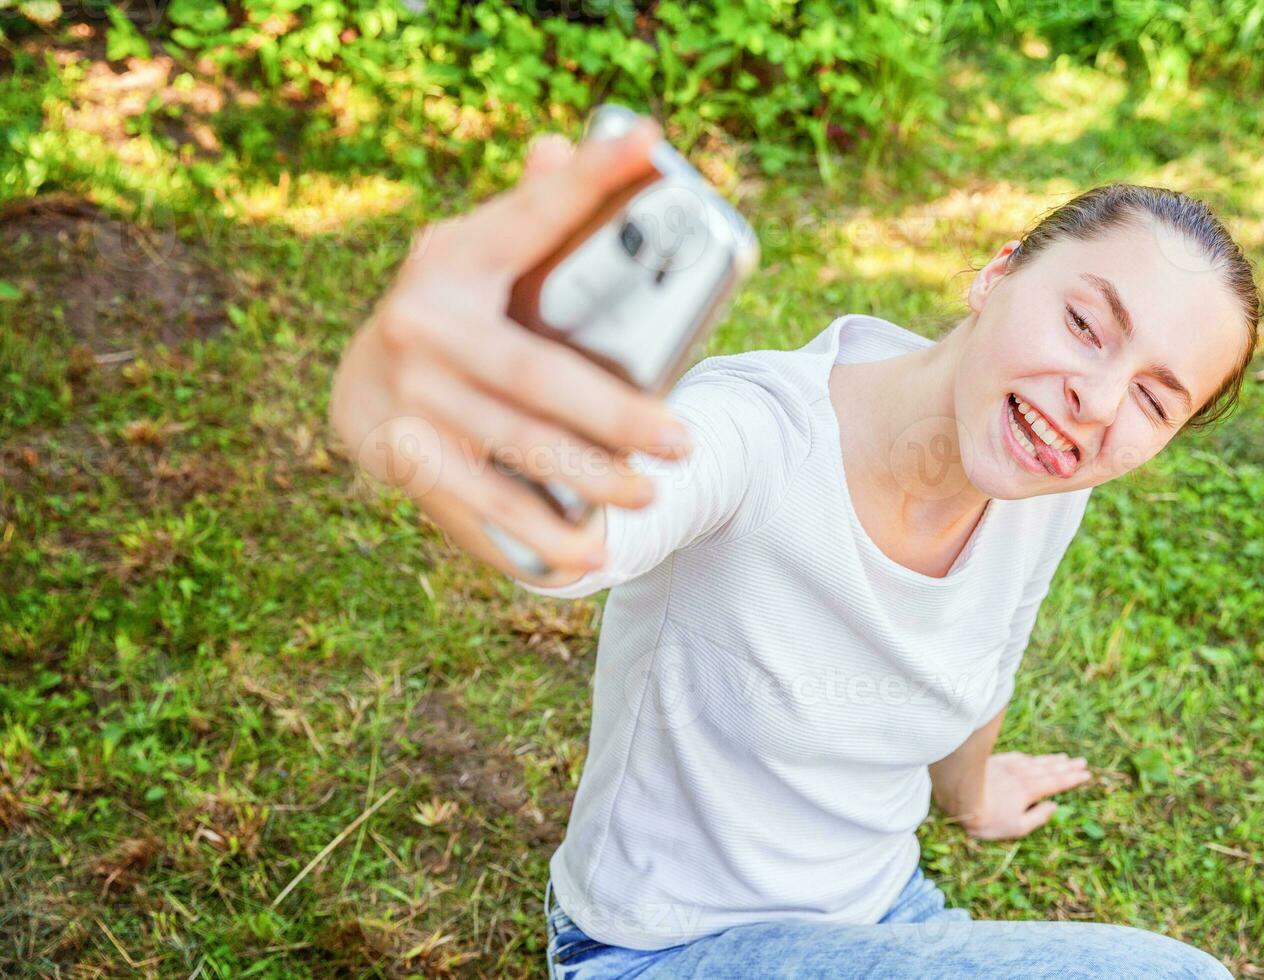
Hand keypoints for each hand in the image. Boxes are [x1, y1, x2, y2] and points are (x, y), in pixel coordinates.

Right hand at [329, 116, 692, 581]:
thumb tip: (565, 144)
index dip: (588, 178)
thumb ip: (531, 211)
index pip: (531, 215)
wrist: (359, 382)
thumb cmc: (456, 312)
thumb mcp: (483, 256)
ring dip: (584, 482)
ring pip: (509, 450)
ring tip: (645, 501)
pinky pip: (472, 508)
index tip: (647, 140)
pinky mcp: (397, 458)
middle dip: (613, 414)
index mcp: (454, 259)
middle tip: (680, 442)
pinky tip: (580, 558)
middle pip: (533, 376)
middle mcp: (420, 325)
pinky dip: (530, 537)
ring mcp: (404, 398)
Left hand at [961, 751, 1091, 839]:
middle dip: (1067, 766)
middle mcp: (1023, 774)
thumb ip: (1038, 817)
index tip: (1086, 775)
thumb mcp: (1016, 827)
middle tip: (1082, 762)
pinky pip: (1019, 757)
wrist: (959, 796)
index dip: (1072, 779)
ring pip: (1036, 761)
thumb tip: (1054, 806)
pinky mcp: (996, 762)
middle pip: (1050, 769)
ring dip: (1052, 760)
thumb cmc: (988, 818)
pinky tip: (1033, 758)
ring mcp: (1009, 766)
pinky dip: (1031, 757)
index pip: (1057, 782)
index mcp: (1030, 790)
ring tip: (1064, 758)